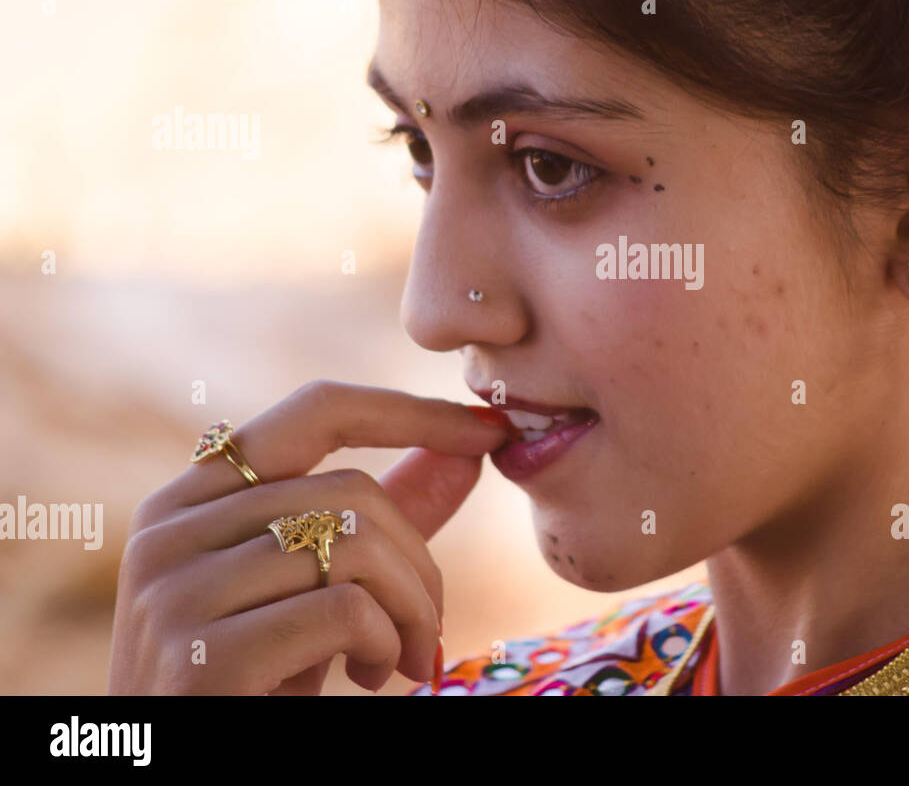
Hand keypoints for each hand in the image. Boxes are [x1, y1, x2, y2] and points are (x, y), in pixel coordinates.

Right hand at [107, 380, 508, 694]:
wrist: (183, 771)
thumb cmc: (255, 679)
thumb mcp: (318, 589)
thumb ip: (382, 518)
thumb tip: (468, 447)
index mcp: (192, 497)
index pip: (316, 411)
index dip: (409, 412)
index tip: (486, 429)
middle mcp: (170, 531)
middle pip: (350, 491)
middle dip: (420, 561)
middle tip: (428, 627)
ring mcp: (173, 592)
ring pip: (354, 547)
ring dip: (410, 610)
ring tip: (404, 657)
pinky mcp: (200, 657)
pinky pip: (343, 610)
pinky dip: (385, 642)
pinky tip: (372, 675)